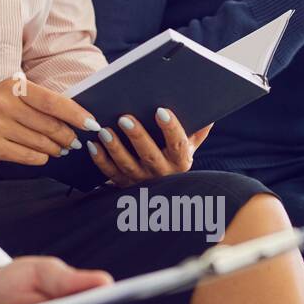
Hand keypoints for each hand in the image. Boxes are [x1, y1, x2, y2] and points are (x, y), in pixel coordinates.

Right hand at [0, 76, 98, 164]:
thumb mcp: (11, 93)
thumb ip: (39, 101)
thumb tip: (73, 117)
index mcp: (14, 87)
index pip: (53, 101)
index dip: (76, 114)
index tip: (91, 123)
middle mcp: (5, 104)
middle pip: (50, 125)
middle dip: (68, 136)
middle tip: (74, 141)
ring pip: (41, 143)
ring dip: (56, 148)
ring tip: (60, 149)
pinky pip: (28, 156)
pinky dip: (40, 157)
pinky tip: (43, 155)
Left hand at [86, 109, 211, 186]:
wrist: (162, 192)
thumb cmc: (174, 157)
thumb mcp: (189, 147)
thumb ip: (198, 131)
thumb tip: (209, 111)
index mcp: (181, 161)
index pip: (178, 144)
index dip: (171, 128)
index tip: (161, 110)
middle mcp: (163, 174)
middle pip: (150, 155)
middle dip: (137, 136)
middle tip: (125, 117)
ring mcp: (142, 181)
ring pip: (127, 165)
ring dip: (115, 148)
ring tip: (104, 130)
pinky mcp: (124, 185)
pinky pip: (110, 173)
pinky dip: (101, 160)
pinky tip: (93, 145)